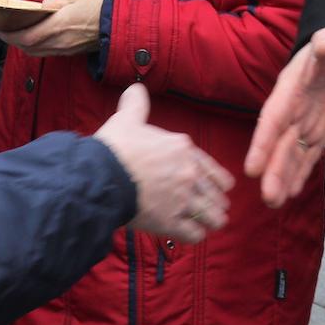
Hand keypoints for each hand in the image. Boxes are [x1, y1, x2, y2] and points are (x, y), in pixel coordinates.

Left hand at [0, 0, 102, 57]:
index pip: (26, 37)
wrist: (119, 22)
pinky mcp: (71, 52)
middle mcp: (59, 41)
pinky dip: (36, 47)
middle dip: (13, 41)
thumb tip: (40, 7)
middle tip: (4, 32)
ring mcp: (65, 49)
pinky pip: (48, 52)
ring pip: (37, 52)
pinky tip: (35, 37)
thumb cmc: (98, 5)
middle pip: (28, 47)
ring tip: (16, 34)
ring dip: (24, 45)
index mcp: (58, 26)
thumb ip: (53, 2)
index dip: (9, 36)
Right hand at [94, 84, 233, 243]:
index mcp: (183, 148)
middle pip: (216, 194)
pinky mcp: (171, 222)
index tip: (224, 188)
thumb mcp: (127, 118)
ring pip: (212, 215)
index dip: (220, 181)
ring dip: (212, 220)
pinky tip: (192, 234)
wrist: (101, 175)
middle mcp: (189, 173)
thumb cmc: (115, 147)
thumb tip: (136, 88)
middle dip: (217, 203)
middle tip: (216, 210)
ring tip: (211, 224)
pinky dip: (195, 235)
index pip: (213, 169)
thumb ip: (136, 103)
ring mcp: (182, 199)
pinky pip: (195, 234)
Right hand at [244, 27, 324, 206]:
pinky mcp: (319, 132)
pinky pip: (309, 156)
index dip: (262, 144)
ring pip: (291, 156)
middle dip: (273, 171)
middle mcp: (293, 111)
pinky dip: (300, 174)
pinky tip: (292, 194)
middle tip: (267, 198)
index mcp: (290, 90)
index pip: (274, 119)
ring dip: (282, 179)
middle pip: (279, 145)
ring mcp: (305, 124)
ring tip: (274, 204)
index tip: (252, 168)